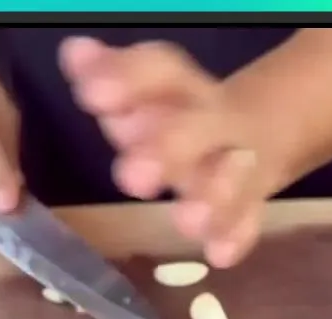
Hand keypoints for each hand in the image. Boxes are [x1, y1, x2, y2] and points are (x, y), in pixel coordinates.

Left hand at [59, 36, 273, 267]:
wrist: (258, 131)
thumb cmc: (178, 115)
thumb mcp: (145, 94)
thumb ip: (109, 76)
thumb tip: (74, 52)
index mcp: (181, 88)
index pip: (161, 70)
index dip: (128, 79)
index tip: (90, 96)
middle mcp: (214, 120)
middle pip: (199, 127)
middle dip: (169, 149)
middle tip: (132, 180)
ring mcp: (239, 160)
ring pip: (231, 174)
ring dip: (212, 197)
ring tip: (186, 224)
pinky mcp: (253, 200)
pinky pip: (250, 216)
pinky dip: (237, 233)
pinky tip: (221, 254)